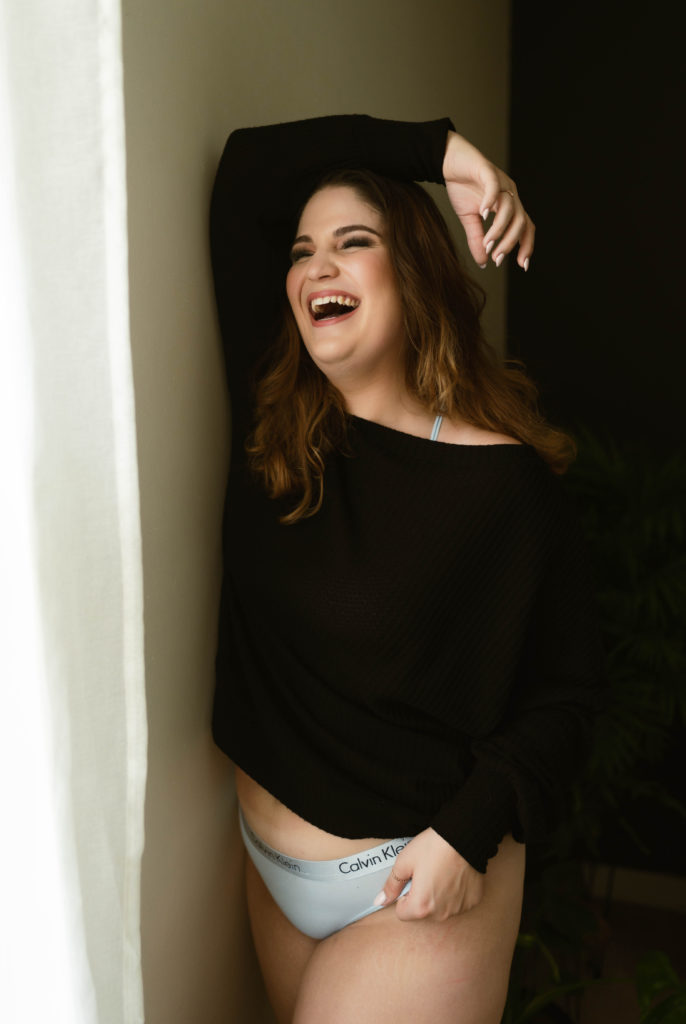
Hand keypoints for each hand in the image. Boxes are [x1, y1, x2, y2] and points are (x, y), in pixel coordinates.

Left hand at [374, 828, 483, 921]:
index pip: (402, 913)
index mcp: (421, 907)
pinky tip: (455, 875)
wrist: (464, 836)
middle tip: (426, 873)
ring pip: (440, 908)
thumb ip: (391, 885)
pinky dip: (454, 893)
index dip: (403, 894)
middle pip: (422, 912)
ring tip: (442, 872)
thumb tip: (380, 901)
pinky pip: (457, 903)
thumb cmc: (433, 847)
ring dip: (438, 896)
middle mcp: (441, 914)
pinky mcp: (472, 902)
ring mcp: (459, 910)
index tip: (411, 879)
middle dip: (421, 896)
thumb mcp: (404, 862)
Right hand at [442, 130, 533, 271]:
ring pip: (508, 208)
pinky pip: (494, 187)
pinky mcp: (487, 170)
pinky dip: (490, 201)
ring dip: (499, 229)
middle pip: (519, 221)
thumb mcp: (468, 219)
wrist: (448, 161)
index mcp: (509, 205)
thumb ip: (477, 240)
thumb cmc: (462, 187)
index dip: (526, 245)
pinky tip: (483, 214)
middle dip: (510, 242)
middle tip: (497, 258)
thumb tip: (483, 263)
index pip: (525, 227)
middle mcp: (509, 194)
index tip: (522, 265)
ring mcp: (500, 182)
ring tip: (487, 243)